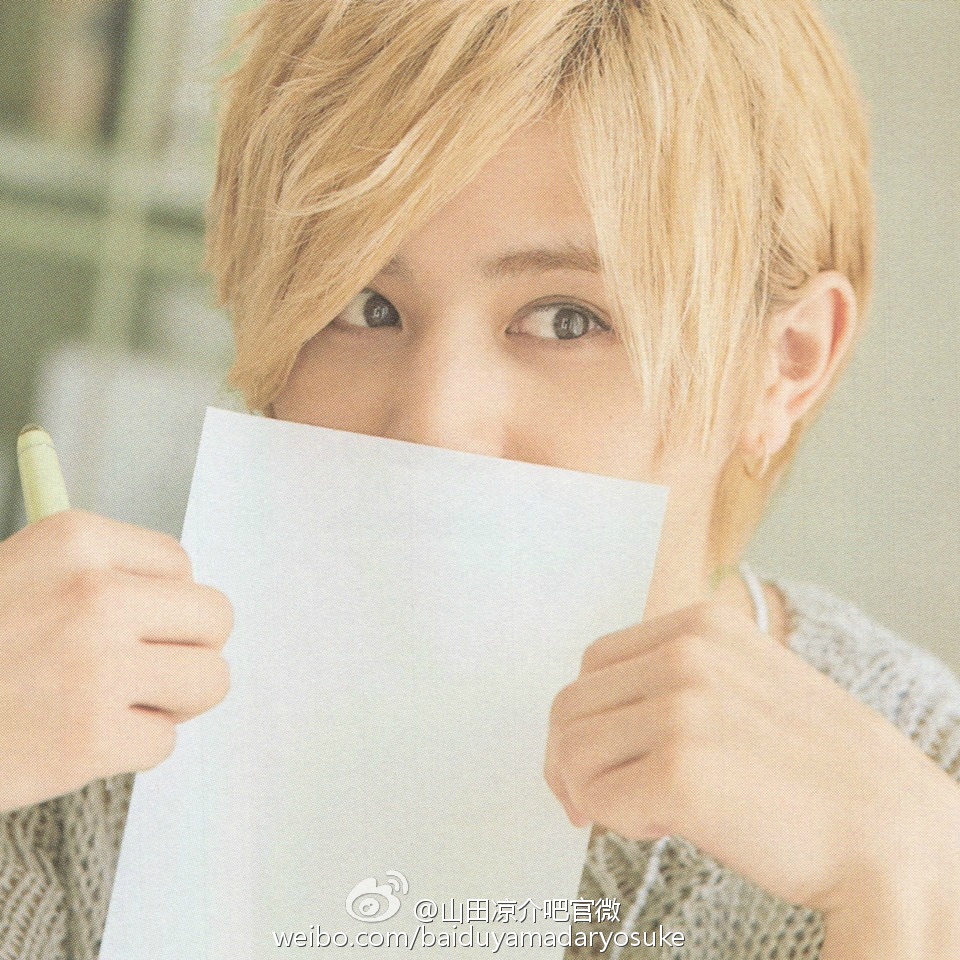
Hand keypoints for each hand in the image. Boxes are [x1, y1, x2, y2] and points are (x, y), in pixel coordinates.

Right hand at [0, 509, 233, 813]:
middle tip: (146, 668)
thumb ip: (99, 574)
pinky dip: (130, 748)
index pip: (181, 565)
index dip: (163, 603)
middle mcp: (95, 594)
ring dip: (173, 699)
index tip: (132, 624)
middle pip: (215, 617)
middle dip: (188, 647)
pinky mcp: (92, 737)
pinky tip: (81, 739)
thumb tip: (181, 591)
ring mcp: (97, 666)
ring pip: (210, 679)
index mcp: (75, 539)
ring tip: (121, 703)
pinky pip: (165, 741)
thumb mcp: (20, 575)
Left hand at [544, 600, 959, 914]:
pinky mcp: (681, 773)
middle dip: (573, 759)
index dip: (587, 716)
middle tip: (600, 799)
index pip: (593, 662)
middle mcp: (687, 655)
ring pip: (572, 752)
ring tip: (649, 812)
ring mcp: (683, 710)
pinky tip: (665, 828)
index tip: (596, 758)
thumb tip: (595, 713)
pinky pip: (597, 800)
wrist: (891, 834)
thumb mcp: (746, 682)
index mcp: (702, 625)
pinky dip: (617, 824)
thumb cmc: (818, 769)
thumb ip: (676, 679)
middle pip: (571, 706)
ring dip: (596, 793)